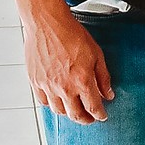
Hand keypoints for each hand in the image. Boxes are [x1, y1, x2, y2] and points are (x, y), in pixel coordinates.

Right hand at [25, 7, 114, 122]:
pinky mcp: (35, 82)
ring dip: (69, 114)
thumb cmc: (72, 35)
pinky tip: (57, 101)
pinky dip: (52, 105)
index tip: (102, 116)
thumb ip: (103, 77)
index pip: (93, 107)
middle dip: (85, 120)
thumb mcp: (96, 54)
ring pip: (59, 111)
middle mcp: (64, 88)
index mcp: (82, 81)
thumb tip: (109, 94)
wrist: (48, 24)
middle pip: (76, 114)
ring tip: (74, 110)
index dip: (100, 115)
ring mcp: (48, 86)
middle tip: (90, 119)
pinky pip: (43, 102)